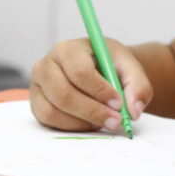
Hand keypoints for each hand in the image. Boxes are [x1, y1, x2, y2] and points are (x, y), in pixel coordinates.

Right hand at [30, 38, 151, 131]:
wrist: (99, 70)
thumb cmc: (110, 66)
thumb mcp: (130, 68)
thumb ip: (138, 86)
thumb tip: (134, 111)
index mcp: (68, 49)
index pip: (79, 71)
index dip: (99, 90)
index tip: (118, 103)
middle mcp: (46, 65)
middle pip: (63, 94)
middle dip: (92, 111)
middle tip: (116, 121)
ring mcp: (38, 86)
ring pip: (53, 111)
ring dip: (82, 122)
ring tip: (104, 121)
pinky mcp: (37, 104)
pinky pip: (49, 121)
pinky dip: (72, 127)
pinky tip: (90, 123)